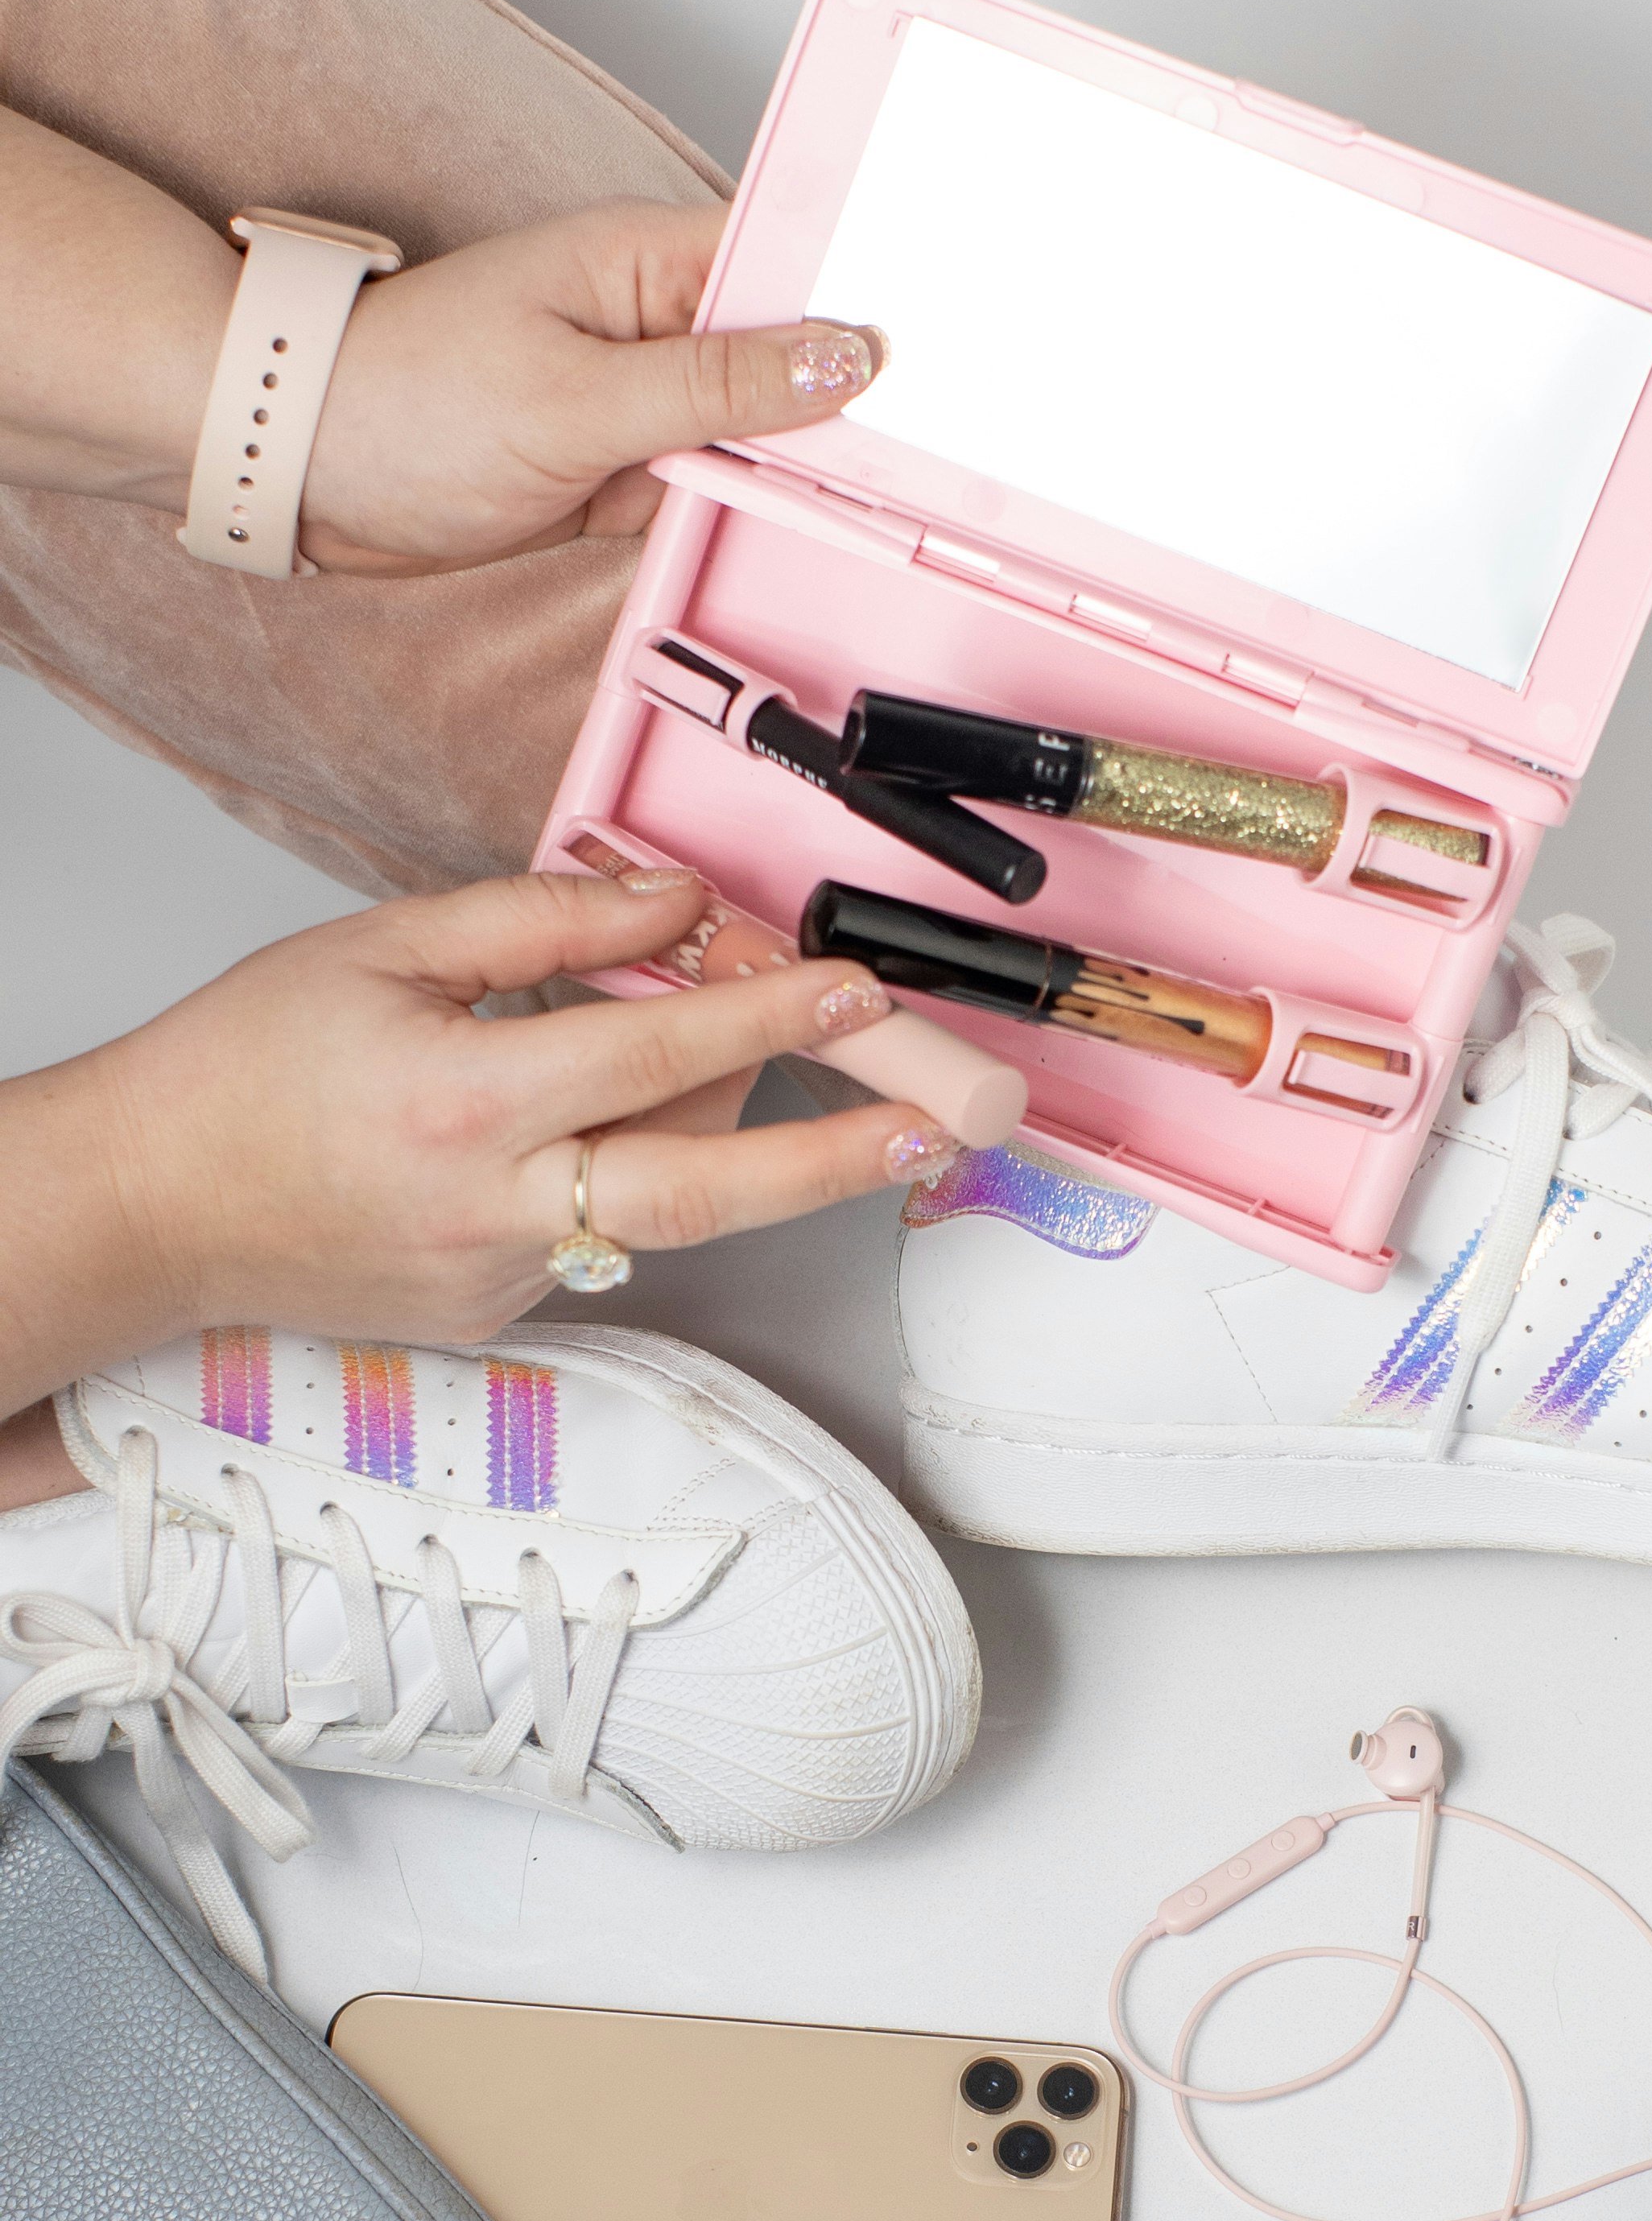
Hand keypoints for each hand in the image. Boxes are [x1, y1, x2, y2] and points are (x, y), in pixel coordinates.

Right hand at [0, 867, 956, 1421]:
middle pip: (703, 1193)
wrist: (153, 1208)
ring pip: (662, 1206)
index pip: (653, 1056)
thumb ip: (539, 924)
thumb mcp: (382, 949)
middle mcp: (493, 1210)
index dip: (766, 1015)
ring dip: (729, 1137)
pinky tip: (600, 1121)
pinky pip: (606, 1232)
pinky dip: (631, 1168)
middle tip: (929, 1124)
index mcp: (462, 1106)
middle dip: (832, 1159)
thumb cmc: (246, 1070)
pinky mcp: (501, 1313)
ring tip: (763, 1056)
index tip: (848, 985)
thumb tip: (672, 907)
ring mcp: (503, 1278)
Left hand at [300, 203, 880, 573]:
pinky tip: (790, 531)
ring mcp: (644, 398)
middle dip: (850, 407)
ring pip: (763, 433)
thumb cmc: (406, 403)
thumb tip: (844, 355)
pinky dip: (744, 514)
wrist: (302, 468)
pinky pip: (714, 488)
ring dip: (801, 472)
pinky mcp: (623, 467)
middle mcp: (658, 321)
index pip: (794, 263)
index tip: (938, 368)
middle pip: (795, 356)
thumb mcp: (582, 396)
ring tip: (869, 508)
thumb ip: (720, 383)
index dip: (870, 307)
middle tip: (921, 464)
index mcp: (650, 260)